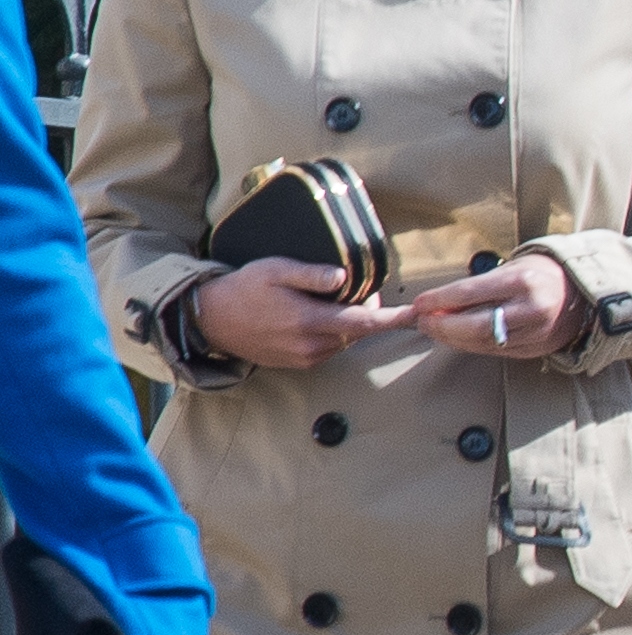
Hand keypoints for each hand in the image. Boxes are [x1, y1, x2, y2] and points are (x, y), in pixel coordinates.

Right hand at [191, 257, 413, 369]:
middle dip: (367, 312)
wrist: (210, 320)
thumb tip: (345, 278)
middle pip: (358, 331)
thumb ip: (312, 274)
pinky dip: (333, 333)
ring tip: (330, 300)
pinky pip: (329, 348)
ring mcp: (304, 358)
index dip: (394, 319)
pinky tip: (317, 316)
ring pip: (345, 341)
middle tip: (356, 289)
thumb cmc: (244, 289)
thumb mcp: (276, 270)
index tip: (418, 314)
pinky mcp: (298, 364)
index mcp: (310, 322)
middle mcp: (311, 346)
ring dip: (348, 323)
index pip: (364, 323)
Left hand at [409, 256, 583, 357]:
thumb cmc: (542, 274)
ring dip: (452, 338)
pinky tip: (459, 339)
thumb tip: (437, 303)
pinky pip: (495, 351)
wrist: (582, 293)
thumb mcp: (513, 267)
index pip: (469, 293)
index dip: (438, 300)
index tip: (419, 304)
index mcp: (522, 281)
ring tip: (436, 330)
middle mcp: (530, 308)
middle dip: (441, 326)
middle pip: (473, 325)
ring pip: (482, 342)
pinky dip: (471, 346)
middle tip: (422, 322)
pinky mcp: (536, 348)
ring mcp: (535, 332)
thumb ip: (478, 286)